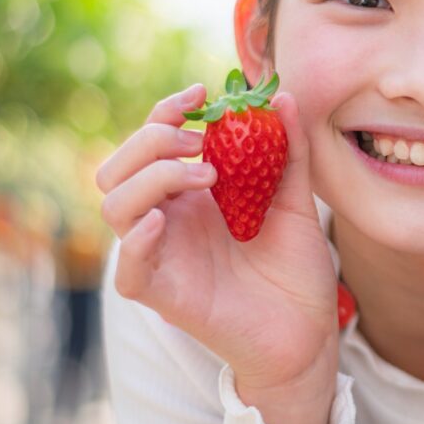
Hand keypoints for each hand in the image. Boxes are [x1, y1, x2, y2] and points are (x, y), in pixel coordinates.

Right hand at [96, 85, 338, 420]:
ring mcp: (163, 255)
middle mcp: (168, 220)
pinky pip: (129, 270)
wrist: (308, 329)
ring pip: (115, 206)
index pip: (153, 142)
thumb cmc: (295, 266)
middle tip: (200, 141)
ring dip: (153, 177)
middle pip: (118, 167)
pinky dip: (138, 240)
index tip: (201, 94)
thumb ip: (289, 151)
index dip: (165, 112)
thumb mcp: (298, 200)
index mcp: (190, 194)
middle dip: (152, 139)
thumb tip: (284, 96)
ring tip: (208, 176)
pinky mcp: (166, 294)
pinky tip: (163, 221)